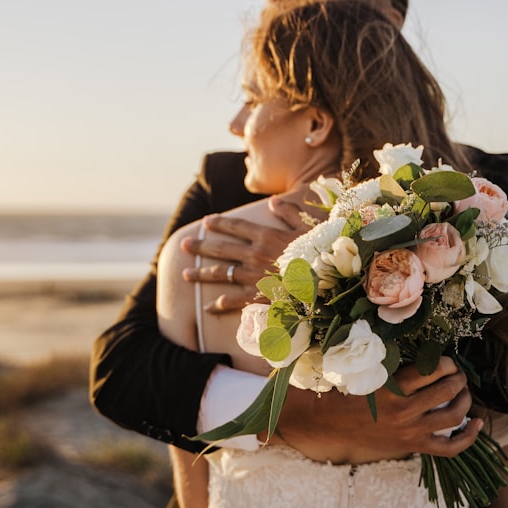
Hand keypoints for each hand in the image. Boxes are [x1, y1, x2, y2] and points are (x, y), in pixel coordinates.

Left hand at [180, 197, 309, 312]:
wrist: (324, 285)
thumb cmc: (320, 254)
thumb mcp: (309, 228)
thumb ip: (290, 213)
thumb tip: (274, 201)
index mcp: (266, 236)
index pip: (237, 226)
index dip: (220, 223)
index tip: (206, 222)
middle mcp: (255, 255)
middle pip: (221, 248)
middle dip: (200, 246)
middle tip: (183, 244)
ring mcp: (253, 276)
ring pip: (221, 273)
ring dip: (202, 273)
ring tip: (185, 274)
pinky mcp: (257, 297)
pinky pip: (233, 301)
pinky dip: (218, 305)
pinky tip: (207, 307)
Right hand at [269, 357, 479, 462]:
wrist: (333, 423)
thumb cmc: (349, 389)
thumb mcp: (367, 369)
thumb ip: (391, 358)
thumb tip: (417, 338)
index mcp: (393, 387)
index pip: (433, 370)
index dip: (447, 362)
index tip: (447, 360)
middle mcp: (405, 411)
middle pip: (448, 390)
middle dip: (459, 378)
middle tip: (458, 373)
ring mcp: (412, 431)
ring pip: (454, 415)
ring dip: (465, 399)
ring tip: (464, 391)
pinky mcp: (415, 446)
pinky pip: (450, 447)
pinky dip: (469, 436)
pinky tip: (478, 423)